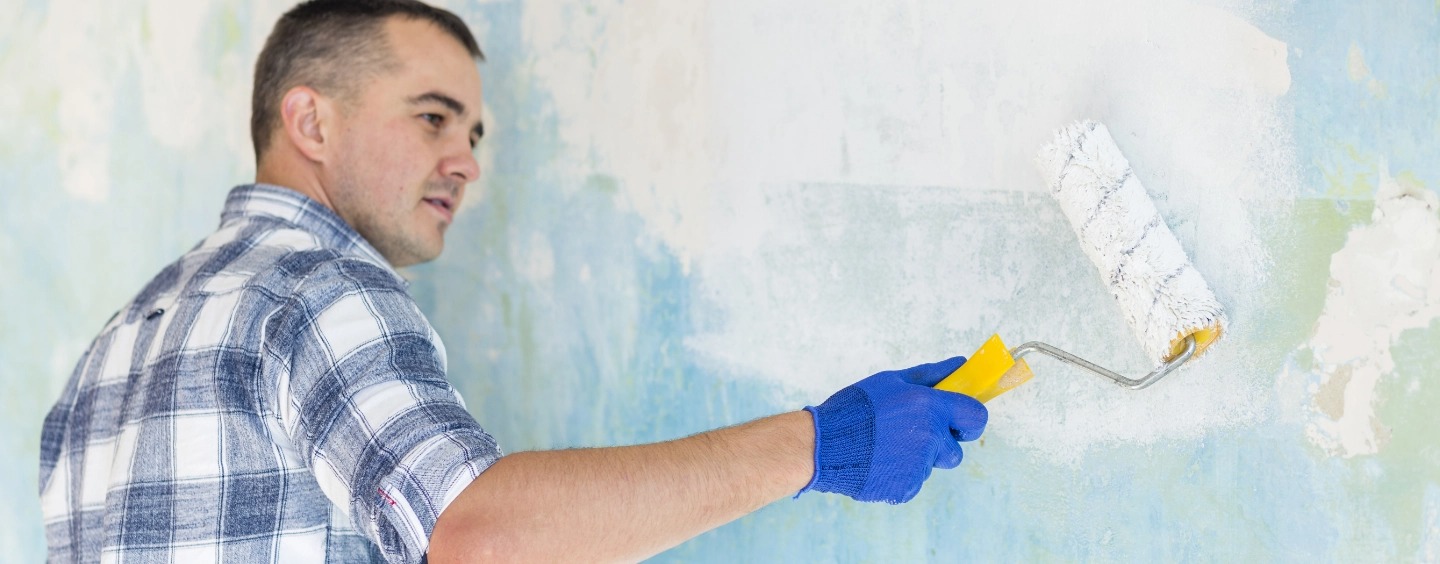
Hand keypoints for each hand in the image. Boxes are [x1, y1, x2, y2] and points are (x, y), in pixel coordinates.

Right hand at [799, 356, 987, 503]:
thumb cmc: (856, 407)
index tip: (955, 422)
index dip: (968, 421)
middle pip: (954, 451)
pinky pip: (911, 482)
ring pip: (929, 467)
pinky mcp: (906, 488)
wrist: (822, 444)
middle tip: (908, 435)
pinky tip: (877, 462)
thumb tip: (960, 364)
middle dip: (939, 446)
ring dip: (914, 459)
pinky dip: (898, 475)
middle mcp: (930, 437)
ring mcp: (919, 466)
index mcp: (930, 407)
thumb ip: (931, 375)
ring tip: (883, 447)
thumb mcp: (892, 381)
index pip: (976, 417)